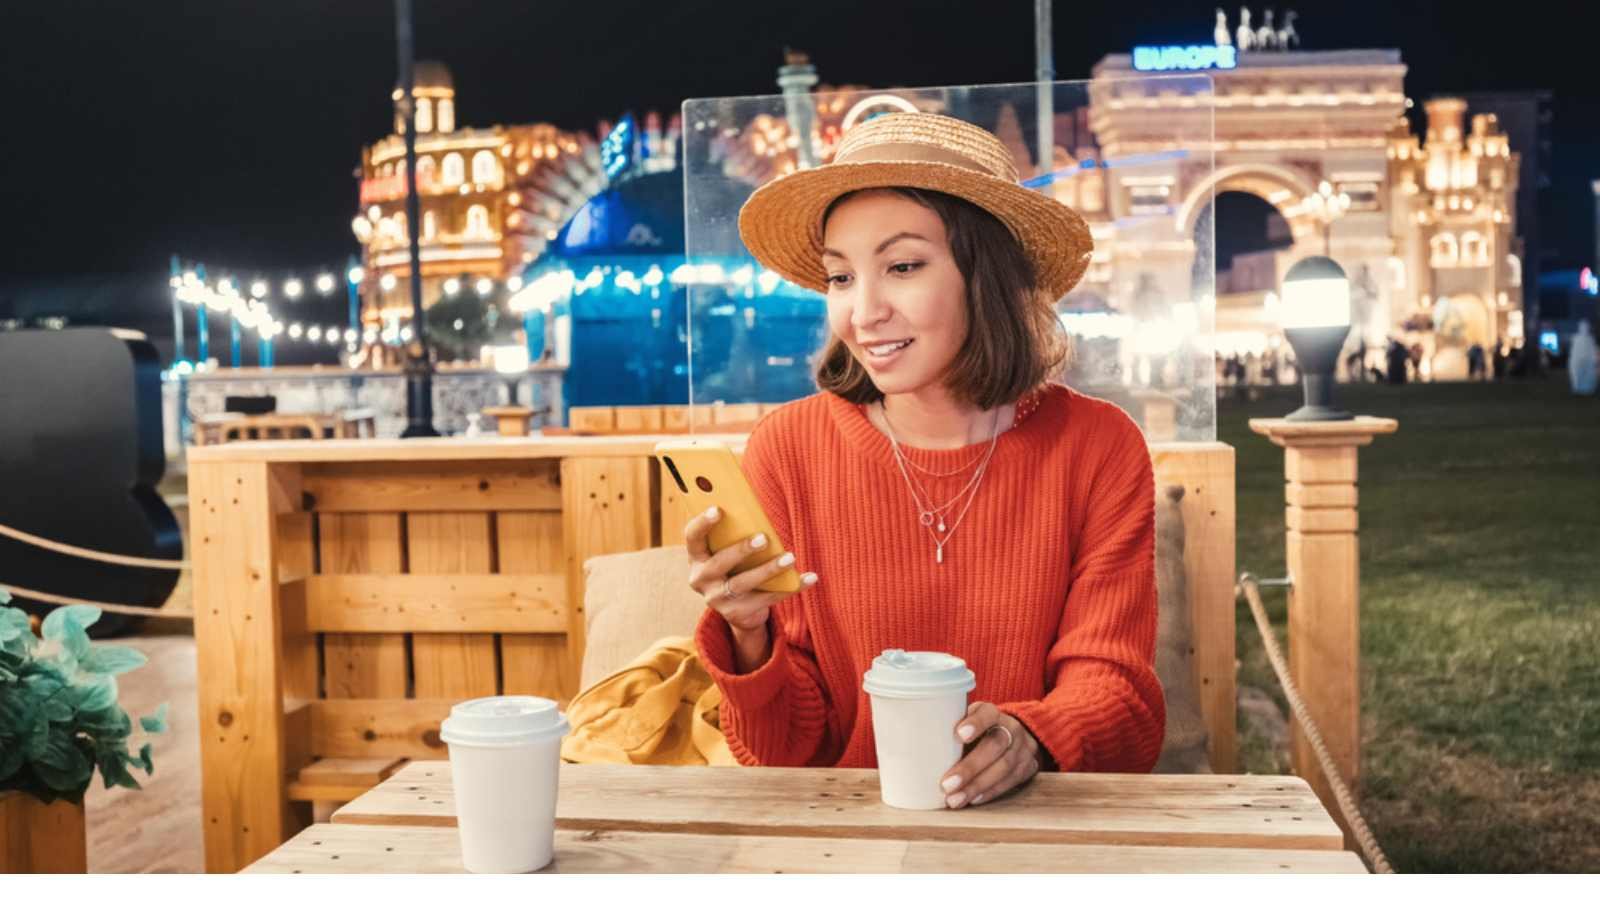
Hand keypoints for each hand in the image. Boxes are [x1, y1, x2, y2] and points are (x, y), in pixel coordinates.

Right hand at [685, 505, 816, 635]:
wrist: (739, 610)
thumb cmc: (737, 567)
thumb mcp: (729, 552)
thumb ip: (734, 535)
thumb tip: (757, 513)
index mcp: (697, 557)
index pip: (692, 537)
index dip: (702, 523)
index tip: (719, 509)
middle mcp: (701, 580)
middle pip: (719, 564)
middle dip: (741, 550)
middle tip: (763, 538)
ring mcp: (718, 599)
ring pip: (743, 584)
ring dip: (768, 570)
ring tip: (789, 557)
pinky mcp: (738, 614)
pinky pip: (768, 598)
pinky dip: (791, 587)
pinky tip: (810, 577)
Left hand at [939, 702, 1043, 808]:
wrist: (1015, 737)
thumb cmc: (977, 731)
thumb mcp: (966, 721)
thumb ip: (944, 727)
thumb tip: (898, 742)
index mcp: (993, 713)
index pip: (988, 713)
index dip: (976, 723)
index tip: (958, 735)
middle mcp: (1011, 729)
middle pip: (995, 745)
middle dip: (970, 767)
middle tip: (946, 784)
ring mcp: (1022, 749)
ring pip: (1003, 767)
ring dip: (977, 786)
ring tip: (954, 799)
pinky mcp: (1027, 768)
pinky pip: (1010, 782)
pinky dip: (990, 793)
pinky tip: (973, 800)